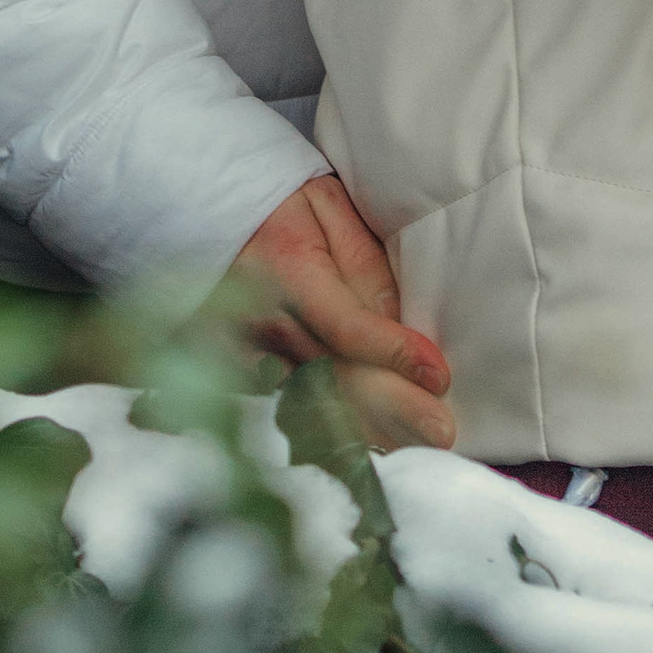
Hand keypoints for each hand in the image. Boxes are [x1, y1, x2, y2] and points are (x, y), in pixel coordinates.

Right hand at [231, 176, 455, 450]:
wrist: (210, 210)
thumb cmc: (280, 205)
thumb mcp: (328, 207)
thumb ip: (363, 262)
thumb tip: (399, 319)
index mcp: (288, 271)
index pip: (346, 326)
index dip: (394, 353)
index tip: (438, 375)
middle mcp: (263, 320)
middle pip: (336, 376)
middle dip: (394, 408)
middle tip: (441, 432)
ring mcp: (244, 352)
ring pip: (313, 403)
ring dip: (367, 429)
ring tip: (415, 446)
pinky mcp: (236, 371)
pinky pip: (285, 409)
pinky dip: (326, 431)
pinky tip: (366, 445)